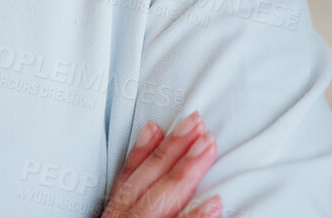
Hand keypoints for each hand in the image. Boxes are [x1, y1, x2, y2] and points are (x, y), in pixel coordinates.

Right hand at [99, 111, 222, 217]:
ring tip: (208, 147)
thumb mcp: (118, 210)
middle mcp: (125, 215)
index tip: (161, 123)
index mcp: (116, 208)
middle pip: (151, 176)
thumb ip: (130, 185)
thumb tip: (151, 136)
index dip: (147, 145)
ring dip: (187, 168)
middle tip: (197, 124)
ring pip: (164, 195)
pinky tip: (214, 202)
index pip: (131, 171)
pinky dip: (195, 215)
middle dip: (175, 147)